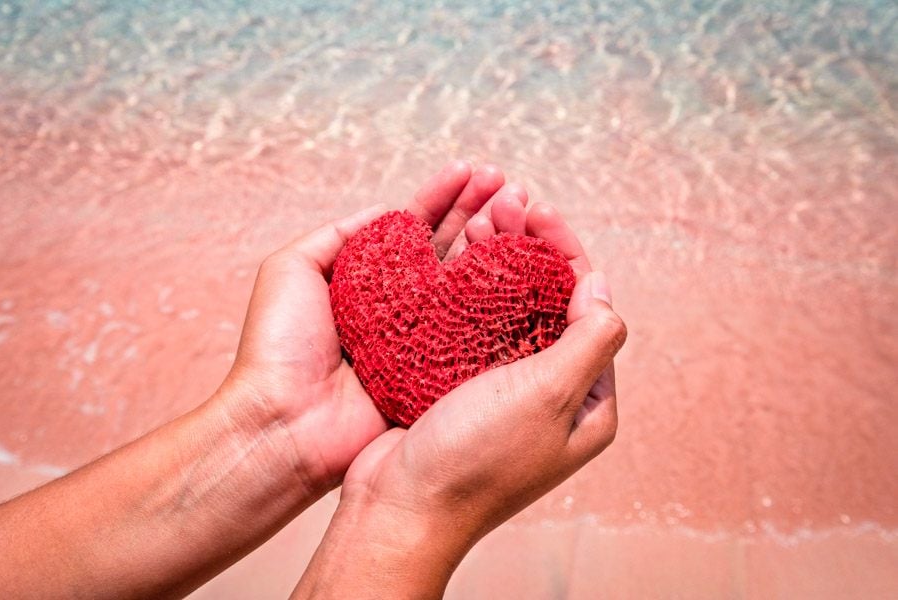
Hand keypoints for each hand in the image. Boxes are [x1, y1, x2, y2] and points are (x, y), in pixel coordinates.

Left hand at [218, 160, 511, 494]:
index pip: (415, 226)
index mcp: (372, 280)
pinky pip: (480, 334)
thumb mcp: (292, 268)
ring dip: (497, 244)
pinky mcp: (443, 373)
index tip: (473, 170)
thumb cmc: (278, 345)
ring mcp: (428, 339)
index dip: (444, 197)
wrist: (285, 422)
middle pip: (451, 248)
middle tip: (509, 183)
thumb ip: (340, 234)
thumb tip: (387, 209)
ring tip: (522, 207)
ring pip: (471, 283)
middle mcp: (406, 306)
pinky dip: (504, 301)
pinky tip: (526, 268)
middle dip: (479, 211)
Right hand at [293, 202, 625, 598]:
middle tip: (503, 205)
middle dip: (530, 249)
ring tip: (478, 220)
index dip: (566, 252)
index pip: (590, 307)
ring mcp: (509, 393)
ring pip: (511, 310)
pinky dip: (470, 291)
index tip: (537, 210)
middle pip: (550, 303)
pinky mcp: (466, 390)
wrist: (400, 508)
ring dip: (499, 263)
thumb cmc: (474, 460)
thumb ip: (589, 338)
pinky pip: (477, 328)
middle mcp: (555, 396)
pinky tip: (454, 260)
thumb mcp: (548, 396)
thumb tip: (602, 285)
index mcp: (589, 402)